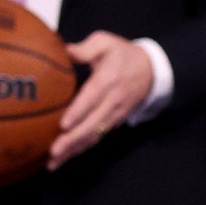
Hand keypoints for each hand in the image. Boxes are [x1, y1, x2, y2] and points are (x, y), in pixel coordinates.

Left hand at [48, 31, 153, 170]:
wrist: (152, 70)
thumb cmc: (123, 54)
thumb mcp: (106, 42)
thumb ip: (85, 48)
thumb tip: (64, 50)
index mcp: (108, 80)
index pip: (92, 98)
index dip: (79, 112)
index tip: (64, 124)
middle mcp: (112, 102)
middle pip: (92, 124)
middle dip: (72, 140)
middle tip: (53, 151)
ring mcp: (114, 115)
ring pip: (94, 135)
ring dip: (75, 149)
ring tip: (54, 162)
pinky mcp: (114, 122)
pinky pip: (97, 137)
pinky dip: (81, 148)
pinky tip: (65, 157)